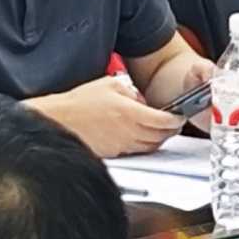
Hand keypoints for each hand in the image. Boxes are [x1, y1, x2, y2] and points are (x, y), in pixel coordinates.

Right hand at [38, 77, 184, 157]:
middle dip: (170, 131)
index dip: (175, 120)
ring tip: (159, 131)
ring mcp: (121, 145)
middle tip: (173, 124)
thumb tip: (142, 101)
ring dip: (158, 139)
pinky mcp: (114, 153)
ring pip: (150, 146)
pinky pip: (136, 150)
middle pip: (160, 136)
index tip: (179, 117)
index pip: (163, 121)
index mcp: (130, 113)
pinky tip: (140, 136)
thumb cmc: (79, 103)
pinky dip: (143, 145)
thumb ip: (131, 92)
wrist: (59, 120)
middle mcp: (128, 131)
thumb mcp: (109, 84)